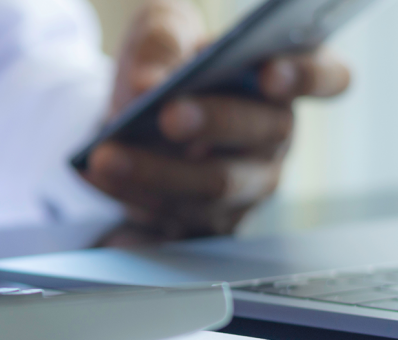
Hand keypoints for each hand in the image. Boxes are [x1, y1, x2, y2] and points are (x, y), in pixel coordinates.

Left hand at [83, 0, 350, 239]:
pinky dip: (131, 205)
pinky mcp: (205, 223)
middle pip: (260, 133)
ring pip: (212, 187)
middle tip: (169, 115)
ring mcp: (245, 185)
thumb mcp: (161, 29)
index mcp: (281, 77)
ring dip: (156, 173)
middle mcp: (273, 134)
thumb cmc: (164, 65)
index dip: (306, 76)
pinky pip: (176, 224)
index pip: (326, 76)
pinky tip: (98, 186)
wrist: (128, 115)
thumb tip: (150, 82)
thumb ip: (163, 39)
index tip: (270, 73)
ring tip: (106, 157)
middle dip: (212, 122)